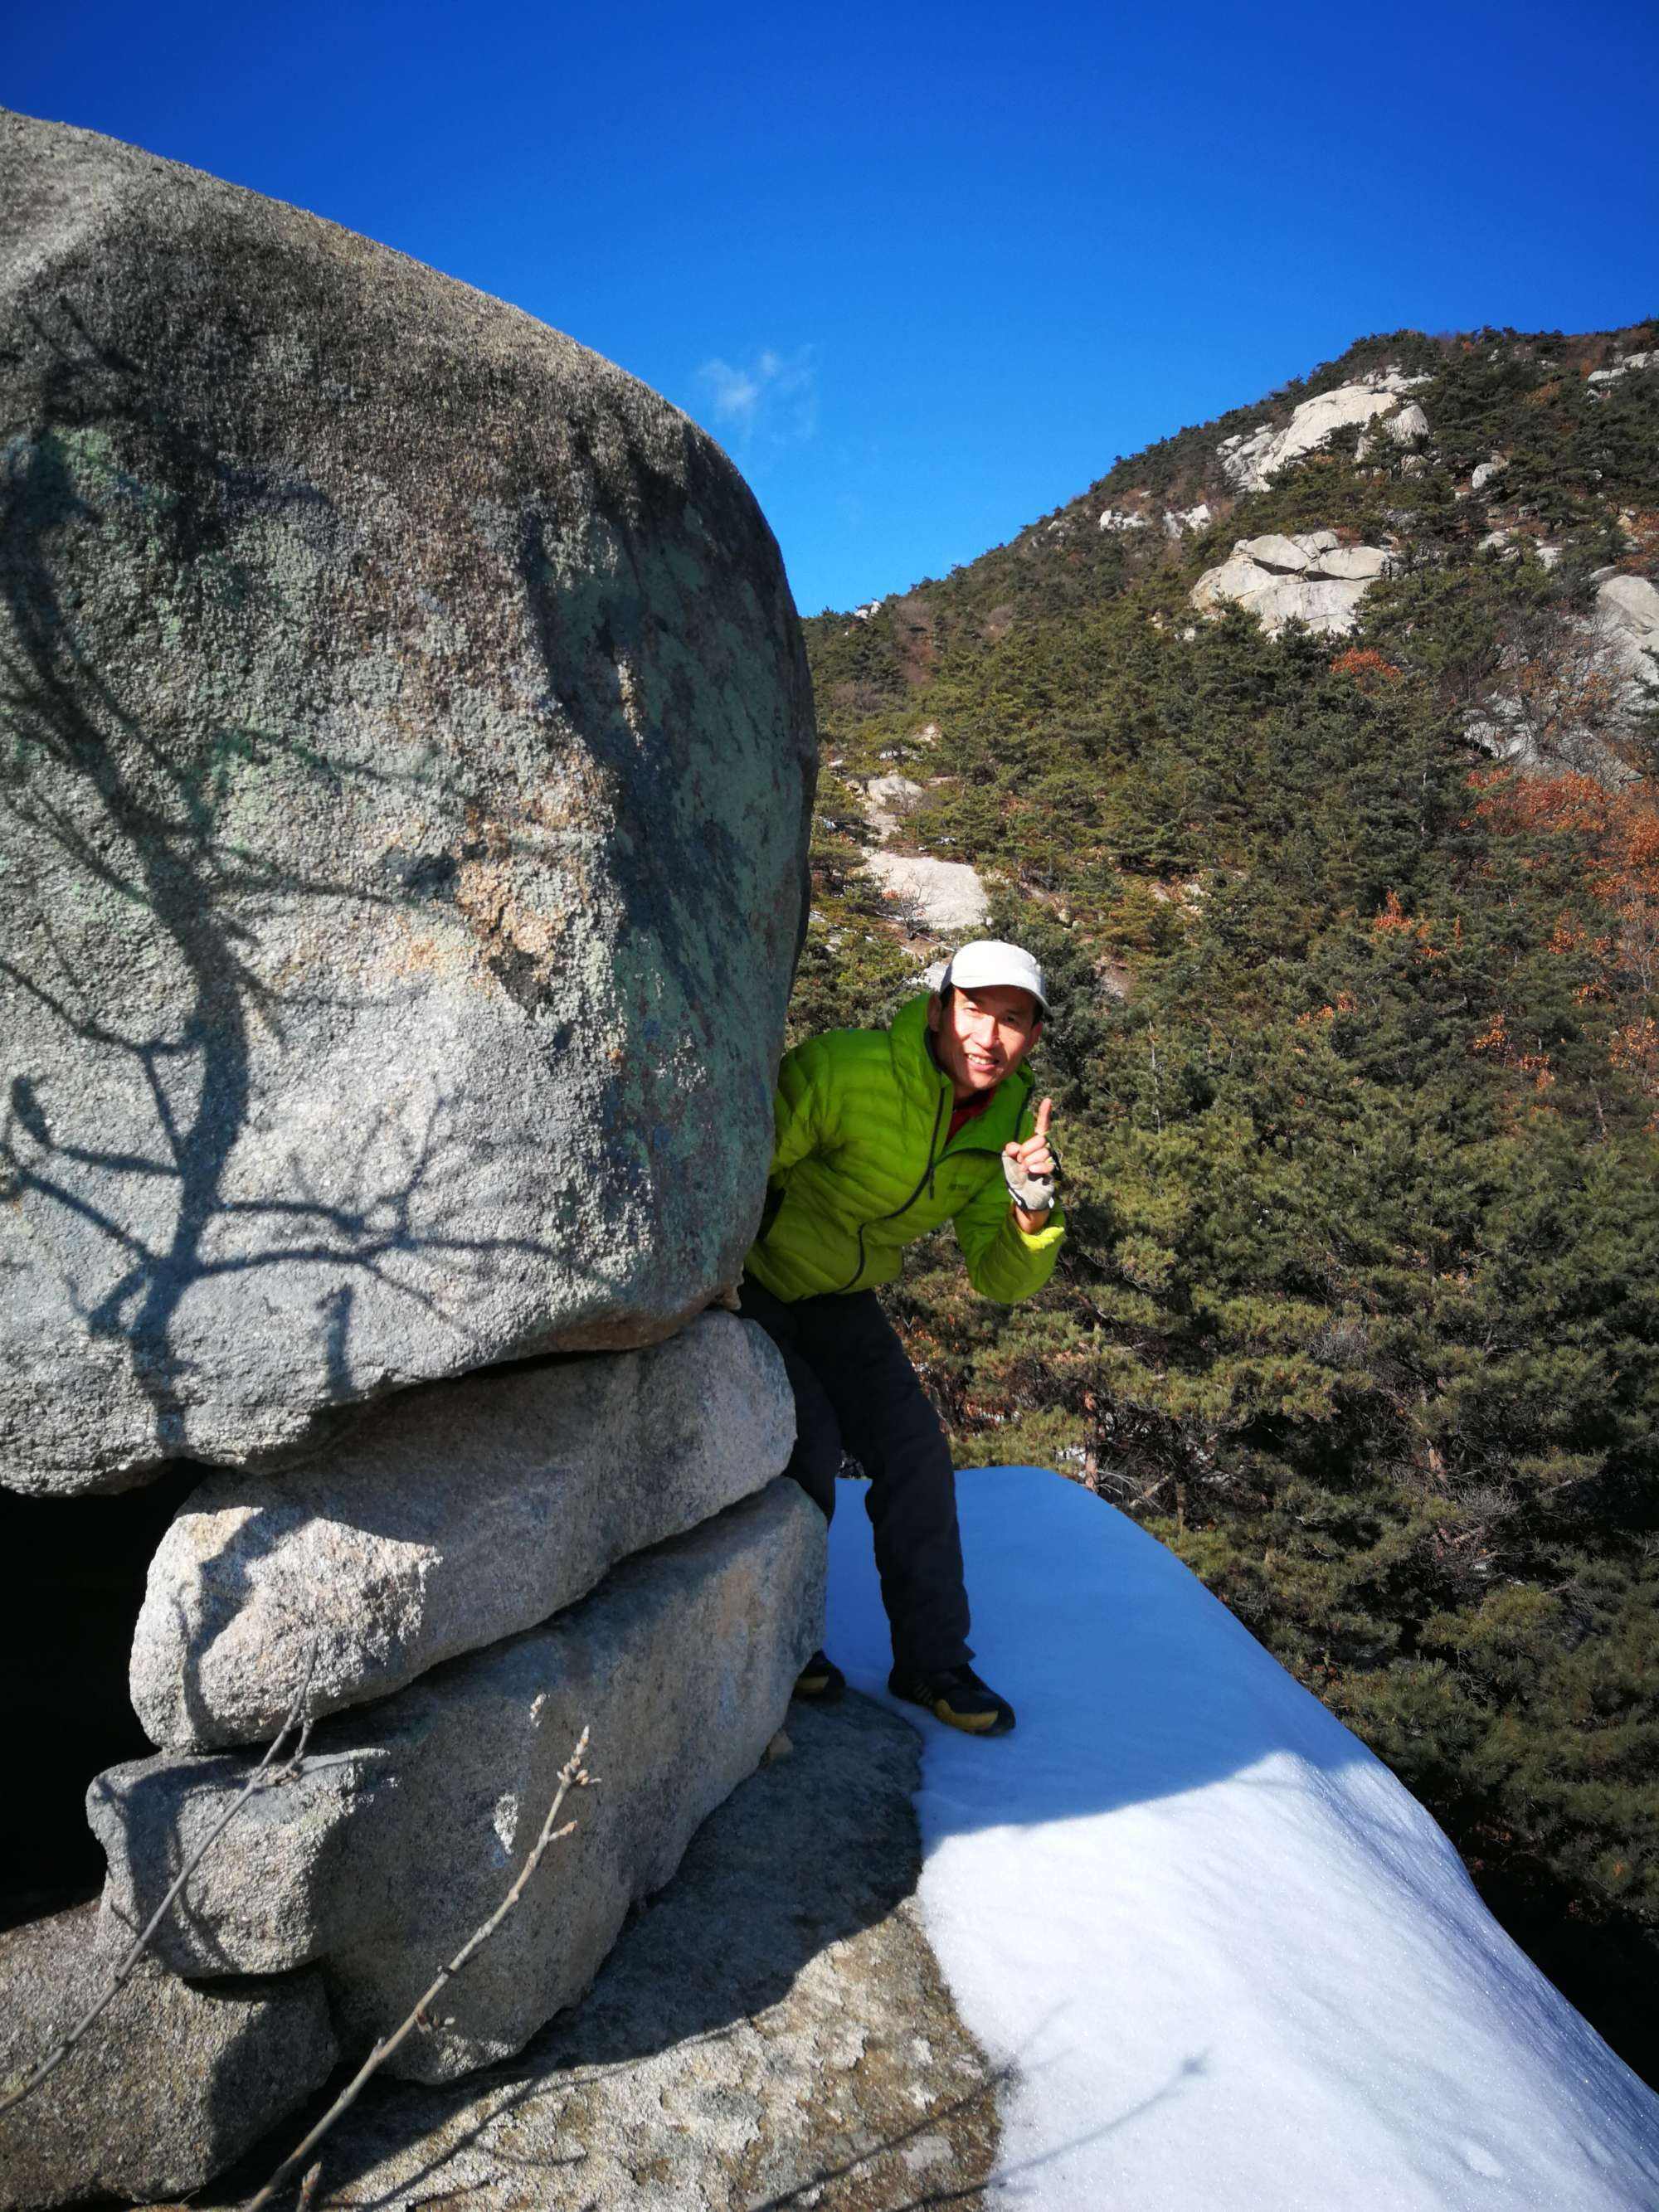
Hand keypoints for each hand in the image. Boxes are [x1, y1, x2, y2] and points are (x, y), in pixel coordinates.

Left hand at [1003, 1097, 1057, 1228]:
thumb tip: (1015, 1147)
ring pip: (1043, 1152)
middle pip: (1040, 1139)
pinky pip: (1046, 1164)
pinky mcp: (1052, 1170)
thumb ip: (1009, 1150)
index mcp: (1032, 1143)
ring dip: (1029, 1162)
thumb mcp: (1007, 1160)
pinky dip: (1036, 1168)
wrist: (1022, 1194)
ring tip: (1025, 1169)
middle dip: (1026, 1149)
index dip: (1044, 1113)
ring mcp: (1049, 1159)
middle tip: (1020, 1160)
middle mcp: (1043, 1148)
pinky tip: (1032, 1172)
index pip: (1041, 1126)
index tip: (1047, 1100)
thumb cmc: (1015, 1175)